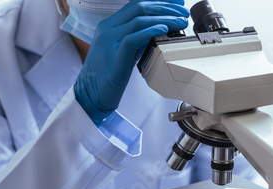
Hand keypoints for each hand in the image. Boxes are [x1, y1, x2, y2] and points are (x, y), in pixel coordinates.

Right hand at [74, 0, 189, 126]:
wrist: (89, 95)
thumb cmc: (105, 78)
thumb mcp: (122, 51)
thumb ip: (136, 40)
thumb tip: (157, 32)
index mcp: (109, 26)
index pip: (136, 4)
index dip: (159, 1)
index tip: (176, 3)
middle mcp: (108, 29)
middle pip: (139, 7)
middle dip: (165, 6)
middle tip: (182, 11)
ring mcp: (109, 41)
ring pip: (139, 19)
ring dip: (164, 18)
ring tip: (180, 21)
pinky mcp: (115, 56)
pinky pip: (133, 38)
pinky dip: (151, 31)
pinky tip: (164, 30)